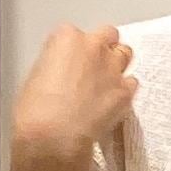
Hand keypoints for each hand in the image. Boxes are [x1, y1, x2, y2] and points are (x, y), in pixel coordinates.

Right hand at [12, 22, 137, 158]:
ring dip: (118, 64)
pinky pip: (132, 84)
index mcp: (67, 37)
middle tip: (96, 66)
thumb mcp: (39, 73)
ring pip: (125, 54)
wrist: (55, 136)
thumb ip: (58, 64)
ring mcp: (112, 69)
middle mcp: (93, 47)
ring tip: (109, 82)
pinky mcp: (125, 93)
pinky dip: (126, 90)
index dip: (76, 50)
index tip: (73, 63)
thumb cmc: (38, 109)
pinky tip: (115, 101)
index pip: (76, 34)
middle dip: (104, 47)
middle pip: (108, 35)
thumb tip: (65, 73)